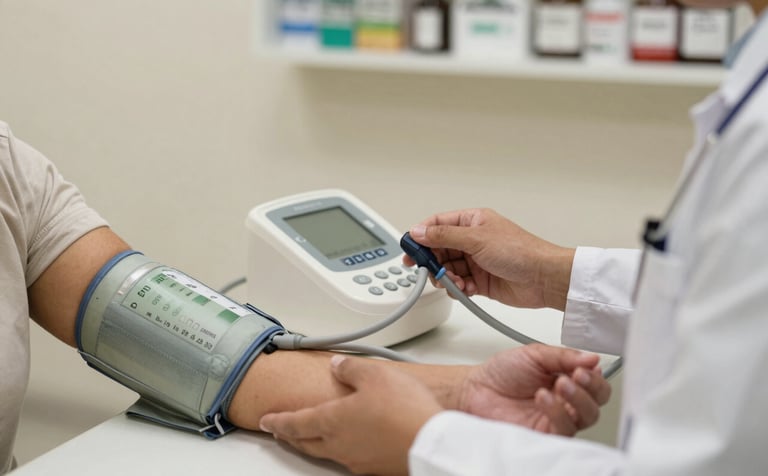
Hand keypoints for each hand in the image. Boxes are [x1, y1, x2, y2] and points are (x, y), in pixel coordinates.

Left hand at [259, 355, 441, 475]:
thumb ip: (352, 369)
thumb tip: (339, 365)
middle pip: (306, 442)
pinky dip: (342, 449)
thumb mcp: (375, 375)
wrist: (430, 443)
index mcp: (332, 420)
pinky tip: (352, 443)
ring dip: (314, 444)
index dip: (278, 420)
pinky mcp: (376, 467)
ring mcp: (357, 459)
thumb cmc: (403, 410)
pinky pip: (350, 458)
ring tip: (312, 437)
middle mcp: (340, 444)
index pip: (295, 422)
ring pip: (326, 452)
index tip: (267, 420)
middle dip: (291, 435)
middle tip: (282, 431)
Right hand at [404, 208, 574, 310]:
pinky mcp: (481, 281)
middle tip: (426, 270)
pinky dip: (458, 289)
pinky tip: (465, 289)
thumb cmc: (521, 252)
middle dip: (432, 261)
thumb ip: (444, 236)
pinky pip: (459, 284)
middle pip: (439, 249)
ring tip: (453, 282)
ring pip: (447, 269)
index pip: (437, 224)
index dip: (421, 235)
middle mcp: (473, 240)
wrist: (544, 279)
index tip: (409, 248)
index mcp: (472, 221)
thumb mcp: (477, 239)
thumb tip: (419, 231)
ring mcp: (476, 261)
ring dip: (446, 278)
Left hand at [459, 344, 610, 434]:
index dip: (595, 376)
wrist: (476, 389)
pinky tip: (544, 398)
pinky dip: (558, 412)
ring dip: (577, 398)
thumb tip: (593, 358)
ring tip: (558, 384)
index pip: (596, 383)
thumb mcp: (534, 354)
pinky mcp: (546, 434)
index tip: (585, 367)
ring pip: (587, 417)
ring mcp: (558, 419)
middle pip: (597, 401)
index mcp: (568, 379)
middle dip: (592, 387)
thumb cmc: (502, 372)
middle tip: (577, 374)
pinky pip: (565, 429)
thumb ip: (564, 356)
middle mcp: (567, 401)